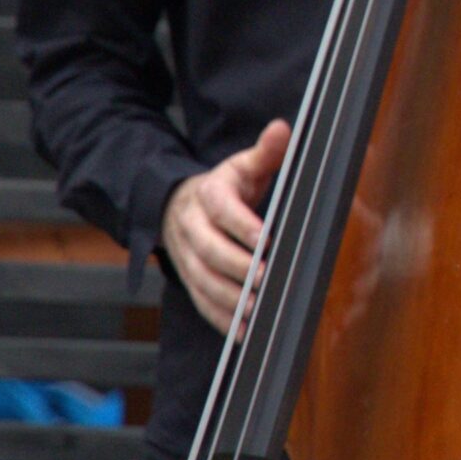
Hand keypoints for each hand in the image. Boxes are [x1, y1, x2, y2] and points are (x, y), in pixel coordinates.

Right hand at [160, 119, 289, 332]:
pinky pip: (200, 301)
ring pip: (202, 280)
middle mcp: (192, 226)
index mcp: (208, 194)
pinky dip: (221, 318)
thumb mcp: (242, 166)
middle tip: (265, 281)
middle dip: (237, 268)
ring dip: (229, 299)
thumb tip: (282, 129)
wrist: (178, 205)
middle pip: (209, 250)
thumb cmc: (222, 186)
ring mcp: (186, 255)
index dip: (243, 225)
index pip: (223, 209)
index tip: (266, 240)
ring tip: (256, 311)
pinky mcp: (188, 278)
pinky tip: (243, 330)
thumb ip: (265, 152)